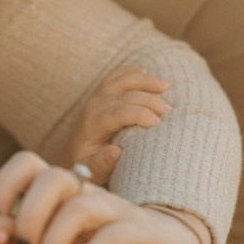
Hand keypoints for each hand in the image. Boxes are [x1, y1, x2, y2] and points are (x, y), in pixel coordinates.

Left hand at [0, 151, 203, 243]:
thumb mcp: (63, 243)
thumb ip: (33, 239)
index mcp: (64, 190)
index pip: (28, 163)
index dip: (4, 184)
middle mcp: (87, 192)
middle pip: (52, 178)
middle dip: (28, 216)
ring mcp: (115, 209)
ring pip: (79, 209)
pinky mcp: (138, 232)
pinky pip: (110, 238)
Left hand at [59, 67, 171, 184]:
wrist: (75, 159)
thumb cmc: (89, 167)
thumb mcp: (94, 172)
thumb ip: (102, 164)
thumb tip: (116, 151)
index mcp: (92, 124)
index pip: (117, 113)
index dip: (138, 114)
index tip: (158, 122)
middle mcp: (93, 107)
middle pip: (123, 96)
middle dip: (148, 100)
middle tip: (169, 110)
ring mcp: (96, 97)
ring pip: (121, 81)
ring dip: (144, 81)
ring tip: (165, 86)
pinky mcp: (100, 94)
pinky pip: (116, 77)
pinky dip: (130, 73)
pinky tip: (145, 71)